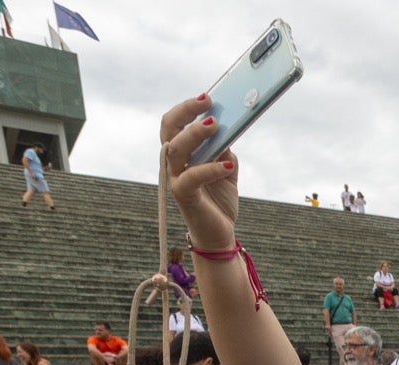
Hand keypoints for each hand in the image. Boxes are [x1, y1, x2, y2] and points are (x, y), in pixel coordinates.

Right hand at [160, 95, 240, 249]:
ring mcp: (175, 179)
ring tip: (215, 125)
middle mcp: (173, 164)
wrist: (220, 233)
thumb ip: (225, 150)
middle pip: (169, 130)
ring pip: (176, 149)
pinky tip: (228, 166)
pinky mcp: (184, 196)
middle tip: (207, 102)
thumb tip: (228, 129)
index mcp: (181, 154)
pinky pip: (192, 177)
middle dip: (186, 112)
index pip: (174, 124)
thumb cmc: (219, 199)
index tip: (207, 96)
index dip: (186, 108)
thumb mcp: (227, 168)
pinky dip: (211, 169)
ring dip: (195, 134)